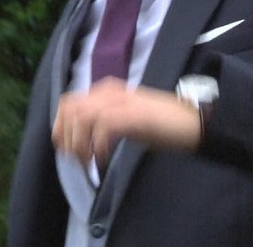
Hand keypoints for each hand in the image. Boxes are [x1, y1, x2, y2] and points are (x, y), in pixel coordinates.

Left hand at [52, 77, 200, 164]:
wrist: (193, 122)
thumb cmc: (162, 124)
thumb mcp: (126, 120)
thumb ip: (104, 123)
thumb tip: (80, 139)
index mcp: (107, 91)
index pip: (68, 102)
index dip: (59, 126)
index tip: (64, 149)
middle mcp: (110, 92)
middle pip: (70, 108)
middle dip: (67, 137)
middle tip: (79, 159)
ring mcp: (122, 102)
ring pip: (82, 117)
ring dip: (81, 144)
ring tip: (91, 162)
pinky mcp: (133, 114)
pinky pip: (103, 127)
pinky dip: (98, 147)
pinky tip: (104, 160)